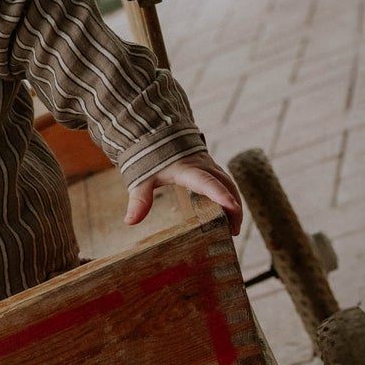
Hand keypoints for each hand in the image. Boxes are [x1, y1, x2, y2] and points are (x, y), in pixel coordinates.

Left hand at [125, 152, 242, 233]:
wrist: (156, 133)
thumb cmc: (151, 158)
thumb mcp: (143, 179)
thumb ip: (139, 200)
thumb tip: (130, 221)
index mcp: (187, 169)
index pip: (207, 183)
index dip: (221, 195)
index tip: (232, 208)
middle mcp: (203, 166)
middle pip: (226, 185)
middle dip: (234, 207)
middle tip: (234, 231)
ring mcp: (210, 166)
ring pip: (229, 183)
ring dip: (235, 203)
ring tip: (234, 228)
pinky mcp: (211, 168)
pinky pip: (226, 182)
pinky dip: (231, 197)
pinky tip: (229, 214)